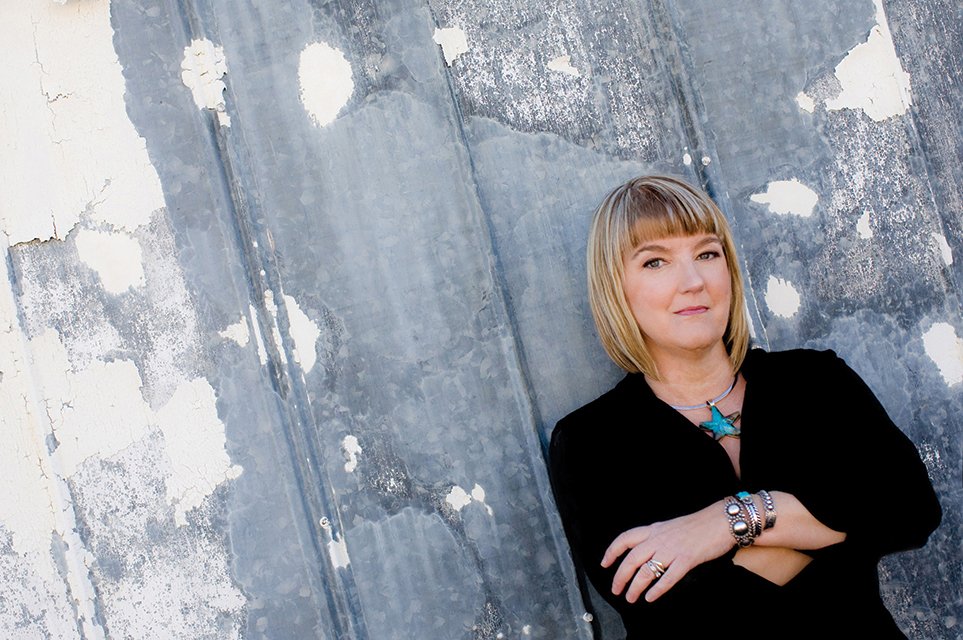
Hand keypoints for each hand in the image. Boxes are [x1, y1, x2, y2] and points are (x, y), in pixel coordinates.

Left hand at [601, 500, 732, 602]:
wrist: (720, 521)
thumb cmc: (697, 525)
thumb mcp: (670, 527)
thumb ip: (656, 537)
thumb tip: (645, 551)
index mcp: (654, 529)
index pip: (626, 538)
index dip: (612, 551)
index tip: (604, 564)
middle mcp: (659, 539)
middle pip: (632, 558)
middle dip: (620, 576)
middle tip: (616, 590)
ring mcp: (672, 549)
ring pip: (647, 570)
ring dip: (636, 586)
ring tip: (631, 597)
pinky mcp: (687, 559)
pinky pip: (668, 577)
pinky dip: (657, 589)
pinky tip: (651, 597)